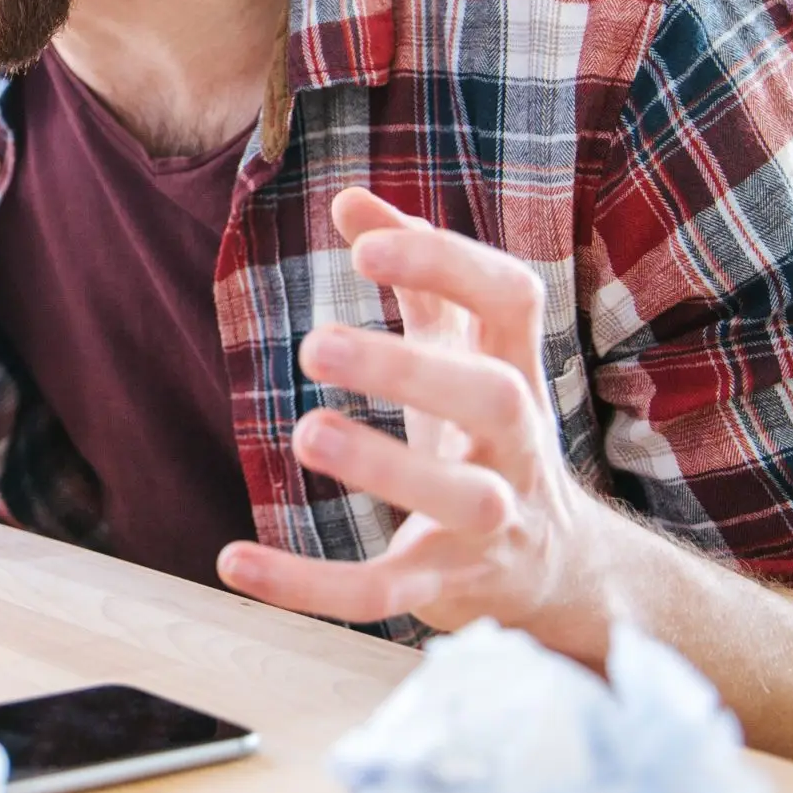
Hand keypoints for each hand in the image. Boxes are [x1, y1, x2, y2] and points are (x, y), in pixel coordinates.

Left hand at [216, 187, 616, 661]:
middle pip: (492, 398)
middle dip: (409, 369)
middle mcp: (517, 443)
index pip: (510, 299)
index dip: (447, 264)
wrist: (558, 569)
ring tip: (306, 433)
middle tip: (315, 346)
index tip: (366, 246)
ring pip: (460, 499)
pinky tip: (234, 563)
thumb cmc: (488, 434)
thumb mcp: (464, 352)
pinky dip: (309, 587)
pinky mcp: (449, 586)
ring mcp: (491, 520)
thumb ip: (417, 276)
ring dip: (385, 468)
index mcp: (515, 368)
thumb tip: (350, 199)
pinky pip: (384, 593)